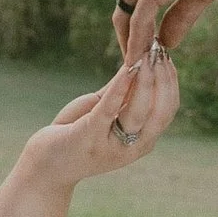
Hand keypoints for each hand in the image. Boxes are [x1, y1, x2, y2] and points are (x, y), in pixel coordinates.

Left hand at [32, 48, 182, 187]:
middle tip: (158, 49)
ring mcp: (112, 146)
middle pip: (160, 111)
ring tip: (145, 53)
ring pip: (139, 111)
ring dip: (146, 79)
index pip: (168, 110)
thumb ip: (123, 93)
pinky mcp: (89, 137)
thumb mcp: (103, 113)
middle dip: (163, 77)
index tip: (166, 55)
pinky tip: (128, 67)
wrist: (46, 168)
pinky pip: (110, 109)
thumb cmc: (74, 134)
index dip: (171, 81)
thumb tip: (139, 60)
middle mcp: (132, 148)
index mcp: (142, 142)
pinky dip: (121, 86)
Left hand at [115, 0, 217, 65]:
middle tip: (136, 64)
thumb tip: (165, 42)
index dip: (134, 24)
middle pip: (123, 8)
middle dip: (127, 38)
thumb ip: (180, 16)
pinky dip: (137, 41)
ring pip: (126, 15)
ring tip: (137, 69)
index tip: (142, 46)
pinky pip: (140, 18)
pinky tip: (139, 60)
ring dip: (131, 44)